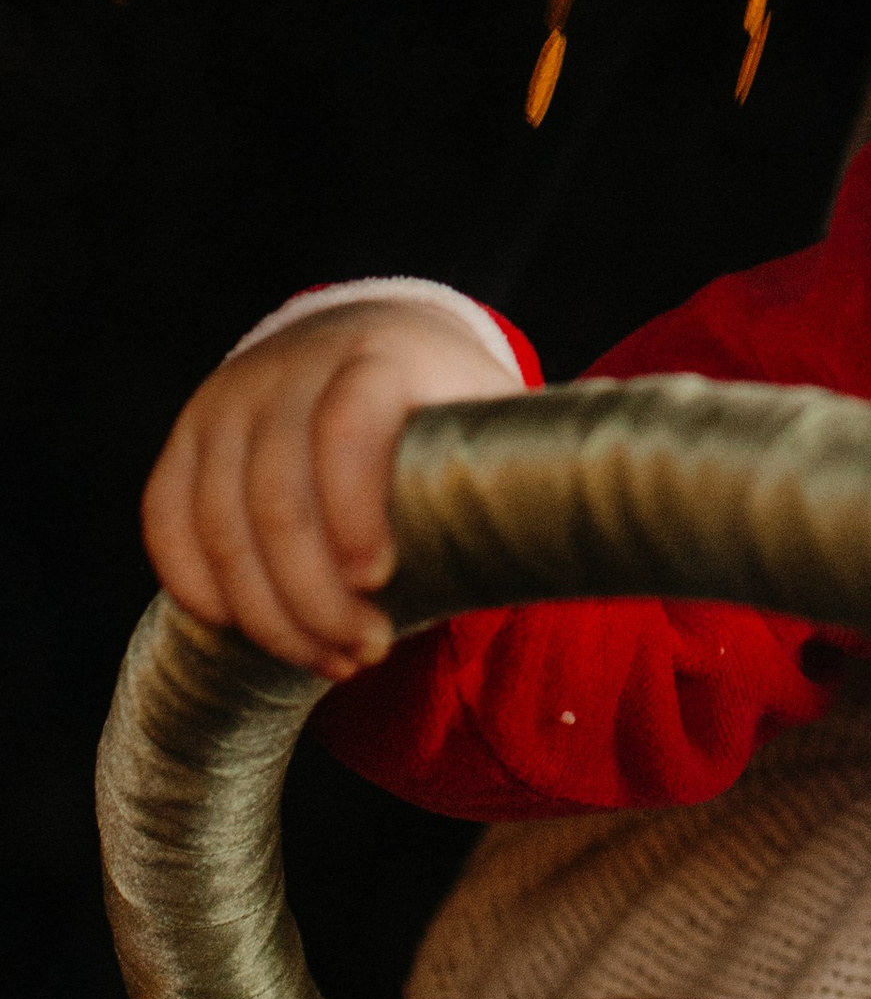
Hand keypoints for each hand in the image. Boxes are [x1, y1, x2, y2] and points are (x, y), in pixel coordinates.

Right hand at [141, 303, 521, 677]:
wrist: (366, 339)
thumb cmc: (439, 402)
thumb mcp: (484, 413)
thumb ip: (510, 467)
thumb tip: (575, 535)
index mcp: (378, 355)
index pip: (350, 422)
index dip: (355, 506)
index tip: (378, 580)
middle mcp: (291, 368)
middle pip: (278, 495)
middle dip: (316, 596)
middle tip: (367, 653)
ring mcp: (228, 399)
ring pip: (218, 521)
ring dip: (267, 612)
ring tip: (328, 659)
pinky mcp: (187, 437)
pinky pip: (166, 519)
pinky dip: (198, 584)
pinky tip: (242, 629)